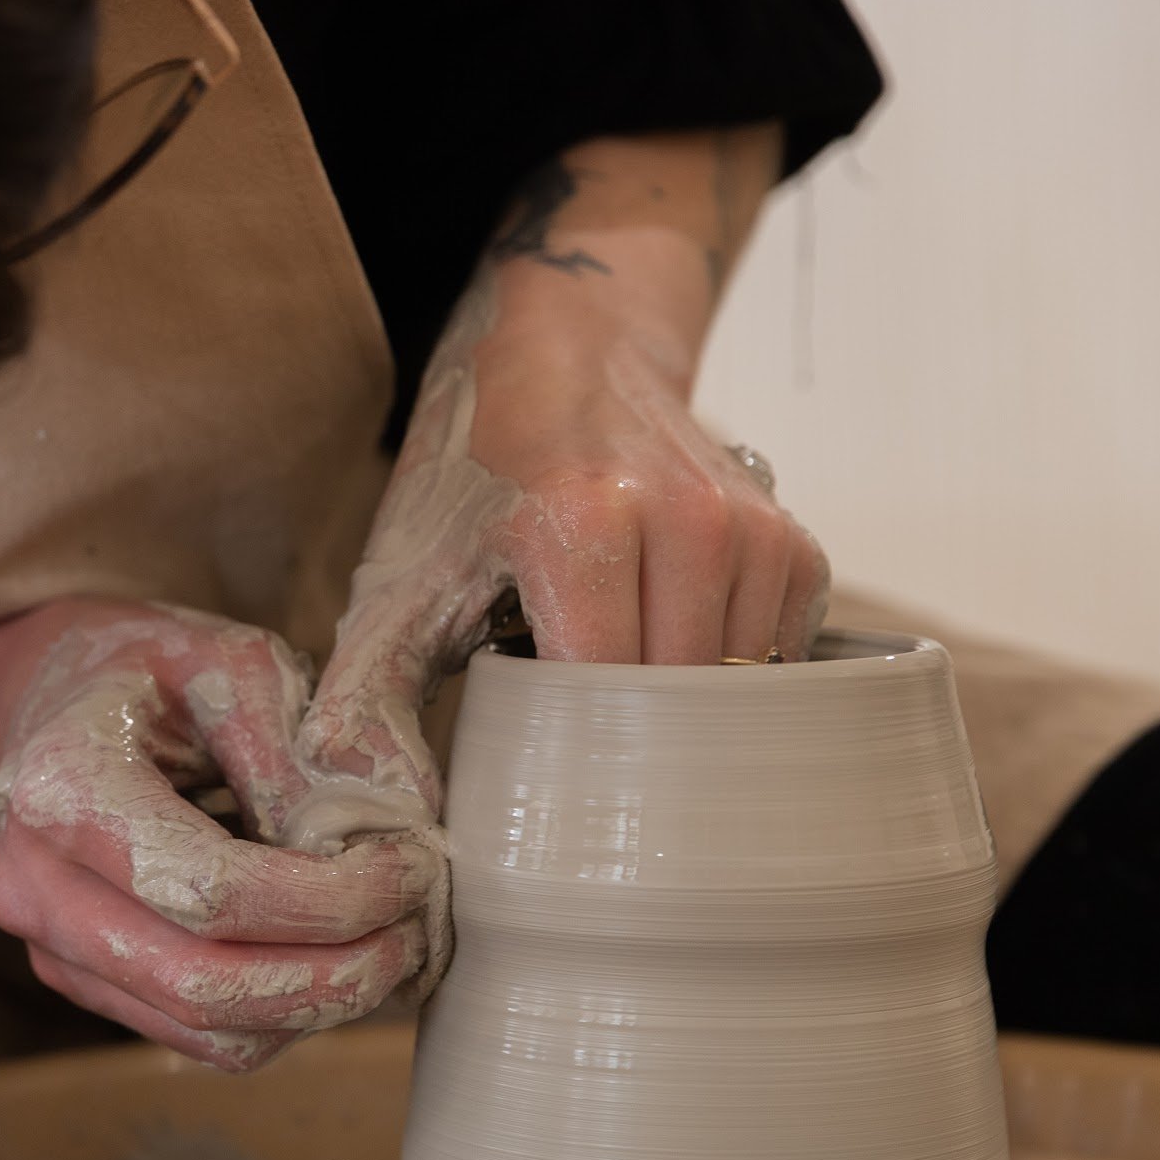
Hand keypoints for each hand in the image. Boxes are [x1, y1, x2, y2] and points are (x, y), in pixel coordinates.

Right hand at [0, 601, 436, 1070]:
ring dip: (321, 1005)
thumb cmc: (144, 674)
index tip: (411, 867)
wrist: (42, 710)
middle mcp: (39, 890)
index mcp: (63, 791)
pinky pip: (200, 1038)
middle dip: (336, 975)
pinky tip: (333, 957)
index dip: (329, 899)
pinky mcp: (86, 985)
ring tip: (390, 942)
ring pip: (210, 1032)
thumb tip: (383, 840)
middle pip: (206, 986)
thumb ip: (298, 751)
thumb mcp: (229, 662)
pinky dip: (284, 1015)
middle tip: (417, 929)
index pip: (211, 892)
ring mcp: (54, 950)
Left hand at [295, 128, 824, 837]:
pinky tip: (662, 657)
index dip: (566, 762)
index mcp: (583, 524)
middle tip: (564, 749)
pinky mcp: (790, 541)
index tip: (529, 785)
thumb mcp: (399, 578)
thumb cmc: (472, 471)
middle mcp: (686, 520)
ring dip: (673, 715)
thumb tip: (370, 817)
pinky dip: (721, 680)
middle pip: (675, 709)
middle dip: (621, 749)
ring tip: (607, 686)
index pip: (603, 702)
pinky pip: (773, 659)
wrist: (568, 342)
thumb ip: (369, 699)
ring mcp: (751, 528)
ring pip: (731, 694)